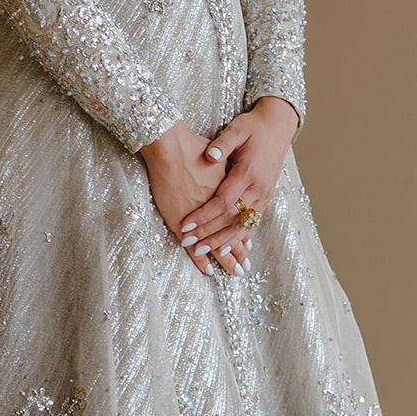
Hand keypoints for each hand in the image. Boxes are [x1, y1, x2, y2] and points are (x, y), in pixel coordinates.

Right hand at [139, 122, 232, 264]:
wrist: (169, 143)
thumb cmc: (190, 144)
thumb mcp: (215, 153)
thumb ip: (223, 164)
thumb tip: (225, 168)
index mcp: (228, 190)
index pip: (239, 217)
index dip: (242, 231)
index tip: (247, 246)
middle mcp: (217, 206)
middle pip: (232, 231)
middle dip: (237, 251)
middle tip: (244, 267)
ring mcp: (199, 216)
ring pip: (217, 242)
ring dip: (225, 258)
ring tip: (234, 271)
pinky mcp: (181, 221)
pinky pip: (194, 246)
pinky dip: (200, 259)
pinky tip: (207, 270)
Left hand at [176, 98, 298, 271]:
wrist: (278, 126)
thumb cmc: (253, 127)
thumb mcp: (237, 129)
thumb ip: (223, 144)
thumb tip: (209, 155)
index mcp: (248, 172)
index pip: (223, 201)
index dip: (204, 216)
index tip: (186, 226)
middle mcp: (258, 187)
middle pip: (231, 218)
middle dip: (209, 234)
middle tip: (189, 245)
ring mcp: (264, 194)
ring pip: (243, 225)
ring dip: (223, 241)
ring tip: (204, 252)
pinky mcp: (265, 197)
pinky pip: (251, 222)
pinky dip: (238, 236)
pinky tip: (226, 246)